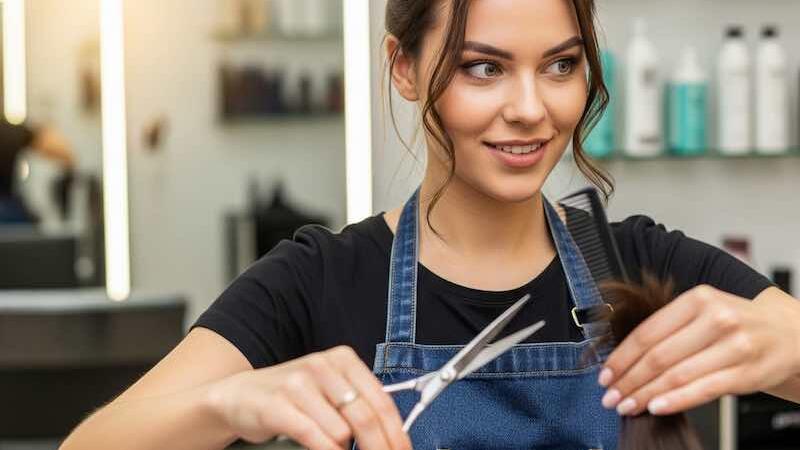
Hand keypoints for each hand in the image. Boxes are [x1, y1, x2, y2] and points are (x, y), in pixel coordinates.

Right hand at [205, 346, 412, 449]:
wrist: (239, 395)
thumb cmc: (291, 396)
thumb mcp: (329, 390)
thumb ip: (358, 405)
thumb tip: (390, 436)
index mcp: (342, 359)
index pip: (381, 401)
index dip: (397, 434)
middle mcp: (322, 367)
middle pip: (366, 417)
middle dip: (380, 448)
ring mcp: (299, 385)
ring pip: (342, 432)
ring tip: (336, 449)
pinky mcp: (279, 406)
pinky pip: (315, 437)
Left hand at [598, 285, 799, 415]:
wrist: (791, 334)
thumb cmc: (738, 324)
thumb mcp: (705, 311)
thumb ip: (670, 329)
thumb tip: (625, 360)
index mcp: (698, 299)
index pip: (648, 332)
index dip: (622, 357)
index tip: (605, 374)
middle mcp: (716, 319)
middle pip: (658, 356)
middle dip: (628, 380)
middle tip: (610, 396)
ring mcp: (734, 346)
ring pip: (677, 375)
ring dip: (646, 394)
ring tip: (627, 405)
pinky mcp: (746, 372)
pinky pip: (703, 390)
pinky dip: (676, 401)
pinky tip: (656, 407)